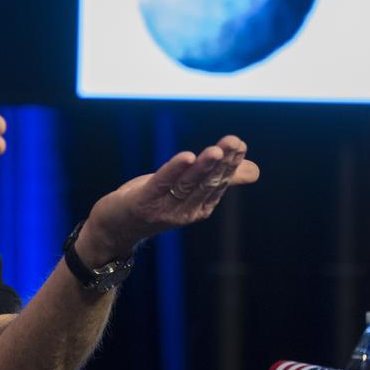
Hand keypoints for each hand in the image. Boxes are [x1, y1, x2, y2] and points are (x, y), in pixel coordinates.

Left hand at [75, 136, 257, 266]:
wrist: (115, 227)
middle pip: (207, 183)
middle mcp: (186, 211)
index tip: (239, 144)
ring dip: (203, 166)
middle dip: (222, 163)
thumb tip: (255, 170)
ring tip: (216, 150)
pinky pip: (162, 183)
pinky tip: (186, 157)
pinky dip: (175, 169)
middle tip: (234, 142)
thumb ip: (218, 178)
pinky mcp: (144, 201)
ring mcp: (165, 208)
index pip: (219, 182)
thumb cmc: (154, 202)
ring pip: (188, 183)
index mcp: (200, 207)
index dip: (230, 164)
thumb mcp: (188, 189)